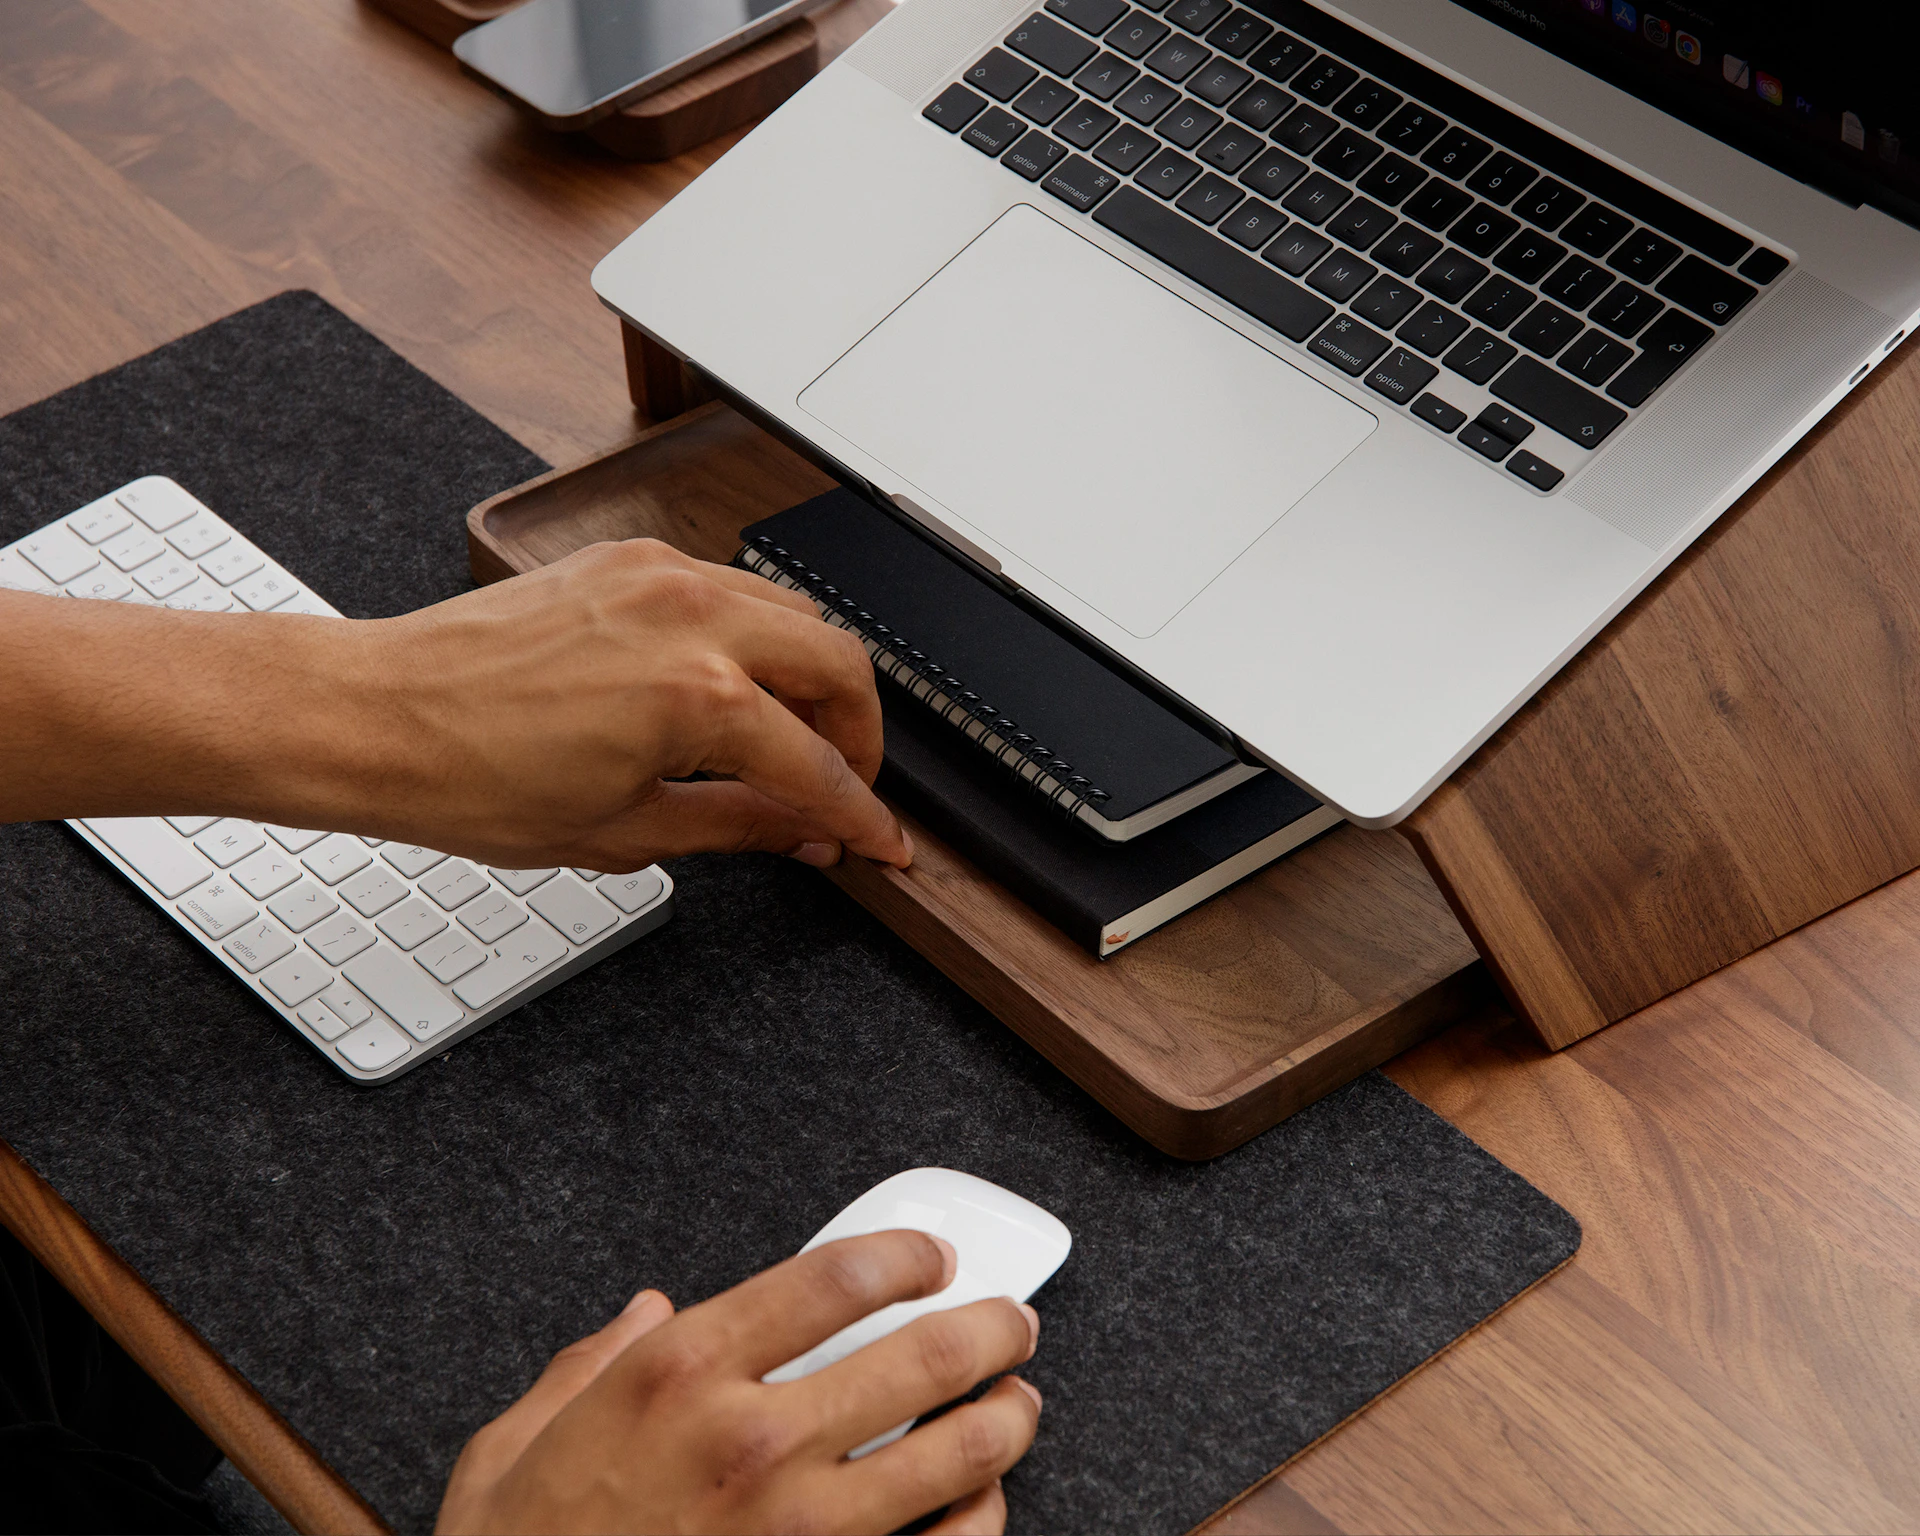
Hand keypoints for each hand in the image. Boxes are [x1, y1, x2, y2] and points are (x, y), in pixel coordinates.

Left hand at [327, 539, 911, 869]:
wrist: (376, 716)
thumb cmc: (468, 777)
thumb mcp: (623, 832)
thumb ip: (738, 825)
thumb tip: (801, 834)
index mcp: (697, 696)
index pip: (819, 763)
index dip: (861, 813)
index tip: (878, 840)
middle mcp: (690, 618)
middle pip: (838, 663)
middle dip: (861, 733)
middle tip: (847, 784)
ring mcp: (659, 575)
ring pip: (793, 612)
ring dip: (813, 676)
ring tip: (793, 737)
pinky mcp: (627, 557)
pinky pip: (730, 586)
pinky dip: (753, 636)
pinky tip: (732, 684)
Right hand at [435, 1231, 1041, 1534]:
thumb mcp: (514, 1448)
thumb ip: (587, 1366)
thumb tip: (639, 1314)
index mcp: (679, 1376)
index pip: (835, 1277)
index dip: (904, 1254)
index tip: (930, 1258)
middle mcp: (753, 1442)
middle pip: (923, 1356)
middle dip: (990, 1328)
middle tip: (1011, 1322)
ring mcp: (802, 1534)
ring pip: (958, 1455)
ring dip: (1007, 1419)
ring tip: (1017, 1403)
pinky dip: (983, 1518)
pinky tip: (983, 1501)